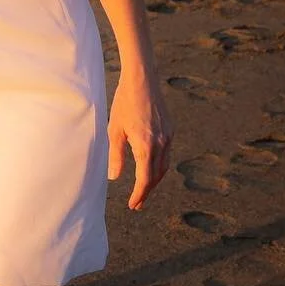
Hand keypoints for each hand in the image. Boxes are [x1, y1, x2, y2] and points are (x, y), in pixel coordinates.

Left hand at [108, 68, 172, 210]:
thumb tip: (114, 178)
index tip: (133, 205)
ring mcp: (168, 136)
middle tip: (138, 203)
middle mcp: (161, 143)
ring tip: (144, 189)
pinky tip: (150, 167)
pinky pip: (166, 154)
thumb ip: (116, 155)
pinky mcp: (170, 130)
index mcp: (146, 145)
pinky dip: (159, 166)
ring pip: (164, 166)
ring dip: (154, 180)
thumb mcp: (115, 130)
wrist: (142, 80)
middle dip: (147, 191)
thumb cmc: (124, 103)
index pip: (145, 179)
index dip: (139, 194)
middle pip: (156, 176)